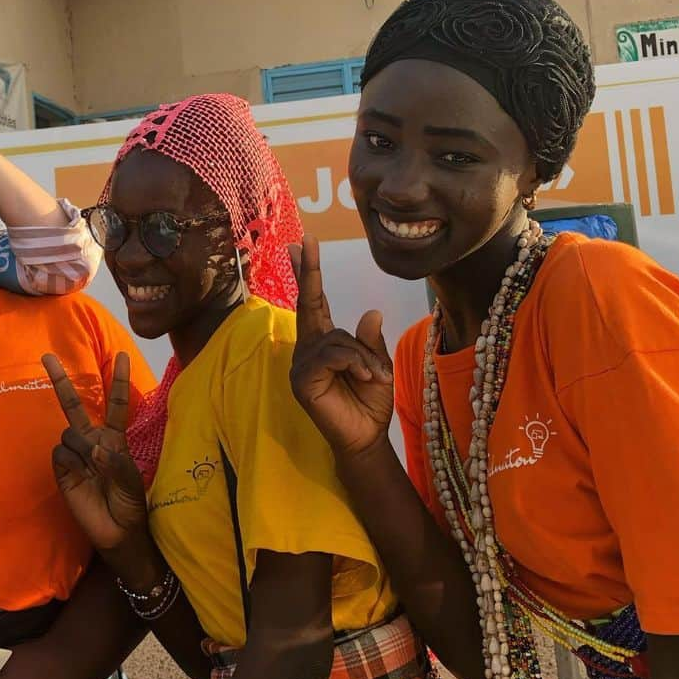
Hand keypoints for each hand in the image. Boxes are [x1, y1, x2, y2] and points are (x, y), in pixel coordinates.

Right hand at [42, 352, 147, 551]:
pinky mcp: (62, 471)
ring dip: (82, 447)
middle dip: (61, 381)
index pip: (117, 404)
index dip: (118, 381)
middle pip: (75, 406)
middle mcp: (92, 442)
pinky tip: (80, 477)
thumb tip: (94, 449)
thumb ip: (115, 461)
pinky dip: (71, 463)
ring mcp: (76, 455)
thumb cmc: (130, 502)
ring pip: (69, 433)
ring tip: (94, 471)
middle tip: (46, 356)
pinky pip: (60, 454)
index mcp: (114, 439)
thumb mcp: (131, 480)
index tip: (122, 356)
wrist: (118, 531)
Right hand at [289, 235, 393, 457]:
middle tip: (304, 241)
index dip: (308, 273)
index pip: (315, 301)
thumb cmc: (370, 402)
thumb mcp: (378, 363)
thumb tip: (369, 312)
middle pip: (310, 304)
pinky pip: (330, 356)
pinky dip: (353, 363)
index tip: (303, 243)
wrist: (367, 437)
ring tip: (372, 376)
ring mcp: (301, 364)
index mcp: (325, 340)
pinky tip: (364, 376)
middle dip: (307, 272)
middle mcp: (307, 348)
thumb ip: (370, 340)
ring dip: (360, 355)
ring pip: (334, 339)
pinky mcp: (301, 381)